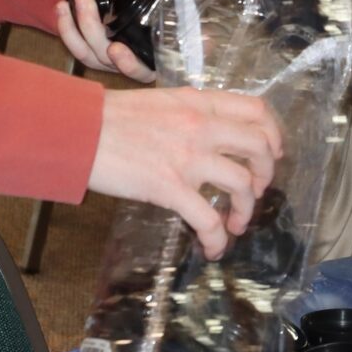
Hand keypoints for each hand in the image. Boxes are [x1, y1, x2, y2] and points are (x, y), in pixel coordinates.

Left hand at [56, 0, 167, 78]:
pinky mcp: (92, 47)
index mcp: (157, 40)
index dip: (133, 66)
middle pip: (113, 61)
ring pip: (93, 56)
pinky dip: (67, 31)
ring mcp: (113, 53)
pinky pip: (78, 48)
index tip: (116, 50)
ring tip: (66, 4)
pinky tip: (61, 9)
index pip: (149, 68)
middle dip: (94, 34)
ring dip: (76, 32)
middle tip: (85, 1)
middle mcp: (136, 53)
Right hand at [87, 86, 283, 258]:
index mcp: (199, 103)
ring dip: (246, 209)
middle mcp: (201, 126)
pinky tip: (213, 248)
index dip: (272, 134)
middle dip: (266, 174)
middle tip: (255, 190)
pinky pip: (207, 219)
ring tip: (235, 223)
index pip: (256, 111)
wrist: (79, 131)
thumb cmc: (110, 117)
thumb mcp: (161, 102)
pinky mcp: (169, 187)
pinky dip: (216, 239)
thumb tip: (206, 133)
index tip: (270, 153)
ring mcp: (187, 157)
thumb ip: (189, 114)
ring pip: (242, 184)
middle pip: (259, 147)